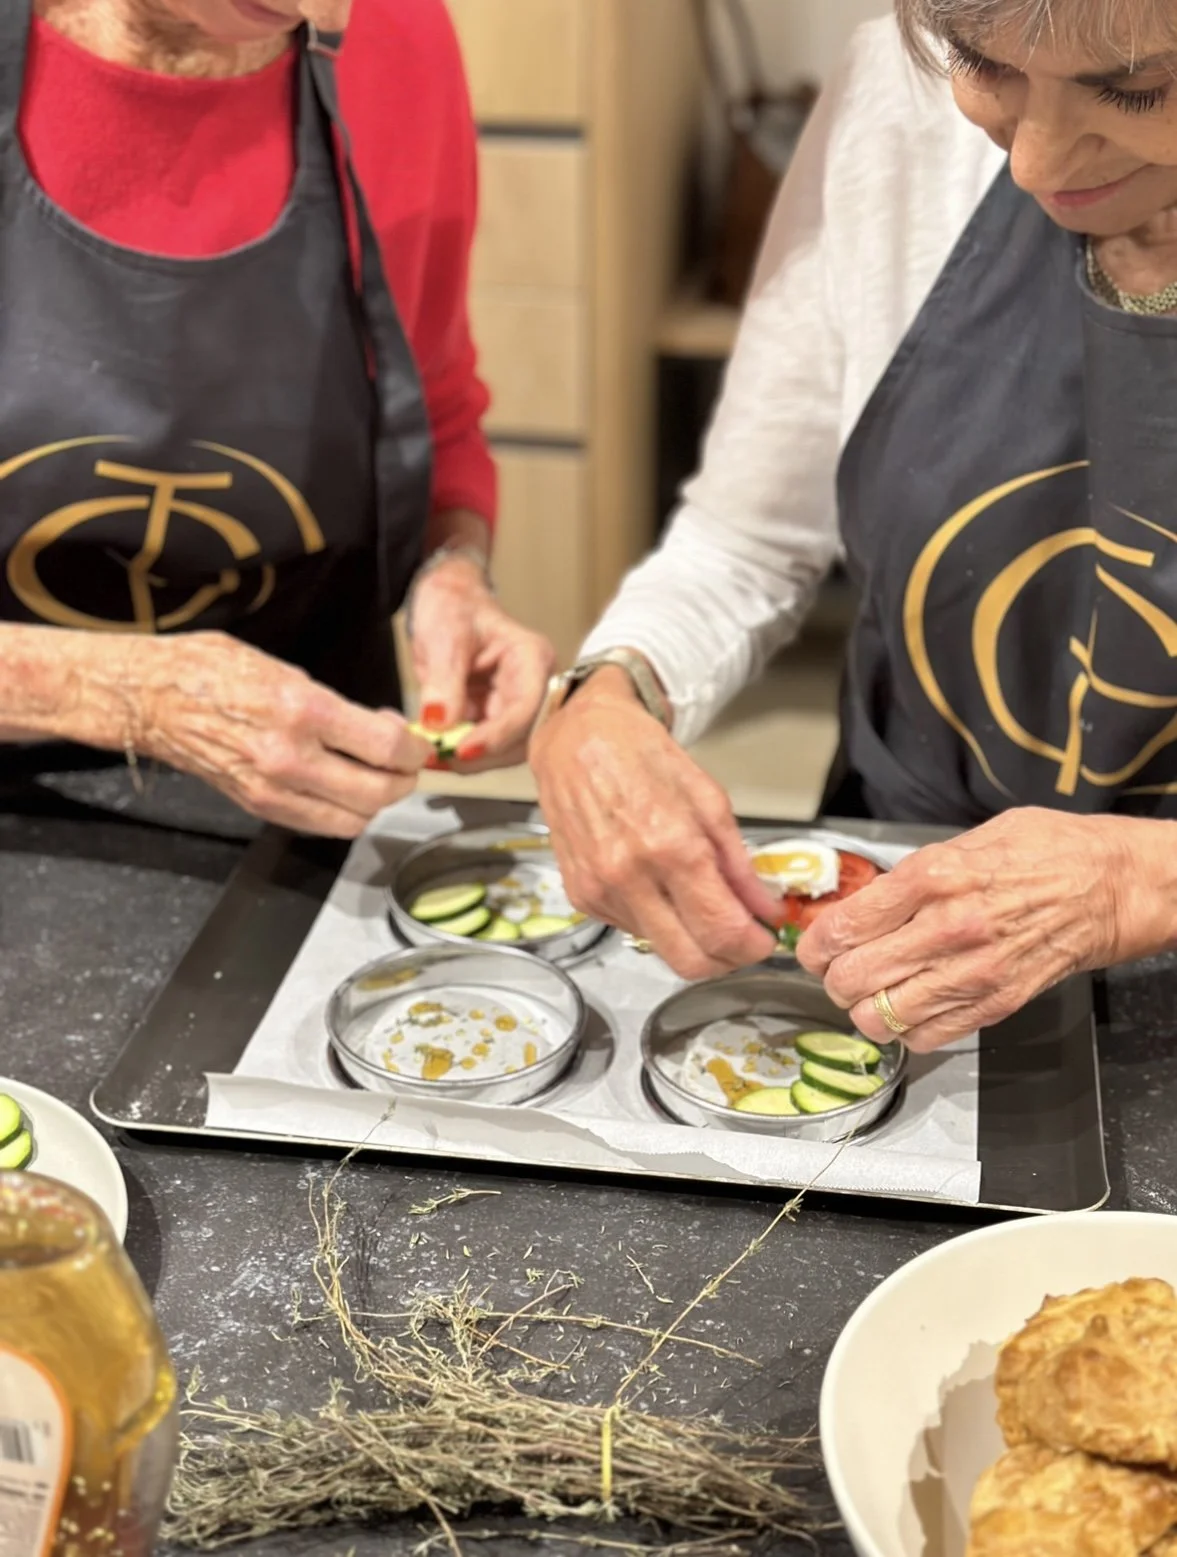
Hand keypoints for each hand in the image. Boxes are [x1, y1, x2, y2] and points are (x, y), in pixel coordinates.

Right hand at [124, 632, 430, 836]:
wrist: (151, 698)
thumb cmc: (213, 670)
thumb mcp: (286, 669)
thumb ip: (337, 705)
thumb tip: (381, 728)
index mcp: (302, 710)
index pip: (386, 748)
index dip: (414, 750)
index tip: (417, 743)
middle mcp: (290, 757)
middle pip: (378, 794)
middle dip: (403, 779)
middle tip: (405, 763)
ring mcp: (273, 789)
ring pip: (354, 820)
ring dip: (376, 802)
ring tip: (374, 775)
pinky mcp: (258, 807)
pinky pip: (321, 824)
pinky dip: (343, 812)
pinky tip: (341, 786)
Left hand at [409, 557, 554, 770]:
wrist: (445, 603)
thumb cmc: (454, 606)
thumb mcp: (445, 636)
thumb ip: (444, 680)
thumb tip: (439, 724)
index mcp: (533, 659)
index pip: (526, 708)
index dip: (498, 735)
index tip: (463, 751)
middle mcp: (533, 687)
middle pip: (521, 738)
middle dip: (480, 753)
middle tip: (438, 758)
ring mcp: (514, 706)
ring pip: (502, 750)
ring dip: (467, 760)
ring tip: (430, 756)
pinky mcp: (494, 719)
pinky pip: (481, 746)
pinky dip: (456, 754)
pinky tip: (433, 753)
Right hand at [530, 666, 778, 979]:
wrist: (574, 739)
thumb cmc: (640, 755)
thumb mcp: (708, 798)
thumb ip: (739, 863)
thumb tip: (765, 908)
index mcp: (670, 846)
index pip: (721, 930)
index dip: (753, 946)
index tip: (764, 939)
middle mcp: (629, 877)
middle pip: (690, 961)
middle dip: (725, 959)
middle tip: (741, 938)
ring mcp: (600, 892)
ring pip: (661, 950)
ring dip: (689, 938)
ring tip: (697, 899)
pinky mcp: (581, 897)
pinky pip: (632, 930)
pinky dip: (657, 920)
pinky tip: (658, 886)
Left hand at [797, 807, 1173, 1053]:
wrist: (1111, 886)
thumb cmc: (1045, 852)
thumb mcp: (967, 840)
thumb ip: (914, 873)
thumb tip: (864, 901)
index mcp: (934, 877)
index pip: (845, 926)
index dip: (816, 944)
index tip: (814, 947)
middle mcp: (948, 928)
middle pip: (853, 977)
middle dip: (833, 978)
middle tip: (838, 971)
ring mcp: (972, 972)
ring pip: (881, 1016)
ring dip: (864, 1009)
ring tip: (870, 994)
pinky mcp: (995, 1004)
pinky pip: (926, 1037)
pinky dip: (905, 1030)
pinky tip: (909, 1009)